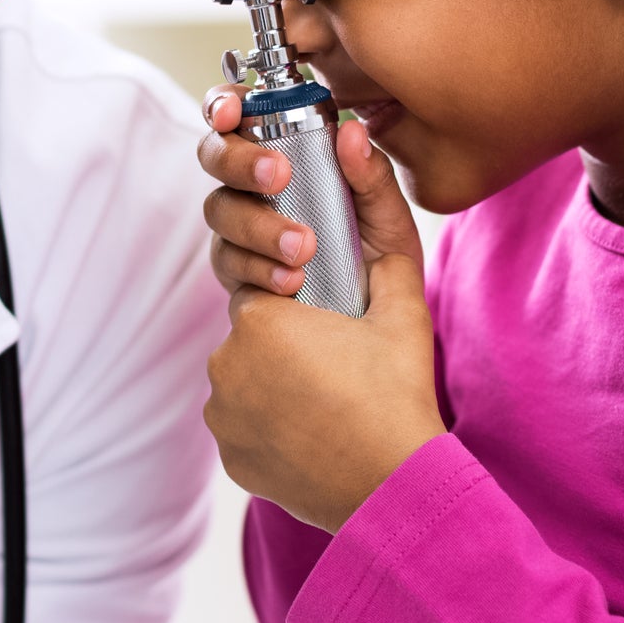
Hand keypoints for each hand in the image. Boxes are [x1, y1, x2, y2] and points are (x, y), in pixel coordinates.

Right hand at [197, 85, 425, 294]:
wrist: (376, 312)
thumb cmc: (377, 248)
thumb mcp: (386, 211)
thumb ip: (371, 173)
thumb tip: (352, 132)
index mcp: (280, 149)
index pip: (236, 113)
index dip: (222, 104)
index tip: (232, 112)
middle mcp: (249, 183)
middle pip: (214, 154)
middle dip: (240, 161)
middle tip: (278, 176)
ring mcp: (237, 226)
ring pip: (220, 210)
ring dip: (258, 225)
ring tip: (302, 248)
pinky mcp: (235, 270)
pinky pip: (230, 262)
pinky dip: (260, 269)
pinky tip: (290, 281)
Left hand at [197, 87, 445, 531]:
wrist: (395, 488)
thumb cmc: (401, 388)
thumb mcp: (401, 290)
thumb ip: (375, 203)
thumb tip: (349, 134)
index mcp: (263, 314)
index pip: (266, 280)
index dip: (300, 292)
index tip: (332, 316)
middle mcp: (227, 359)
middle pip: (255, 326)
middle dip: (290, 336)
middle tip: (337, 362)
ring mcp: (222, 410)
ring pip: (244, 373)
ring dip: (277, 376)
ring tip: (329, 397)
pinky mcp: (228, 452)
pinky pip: (241, 420)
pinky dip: (269, 420)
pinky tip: (311, 428)